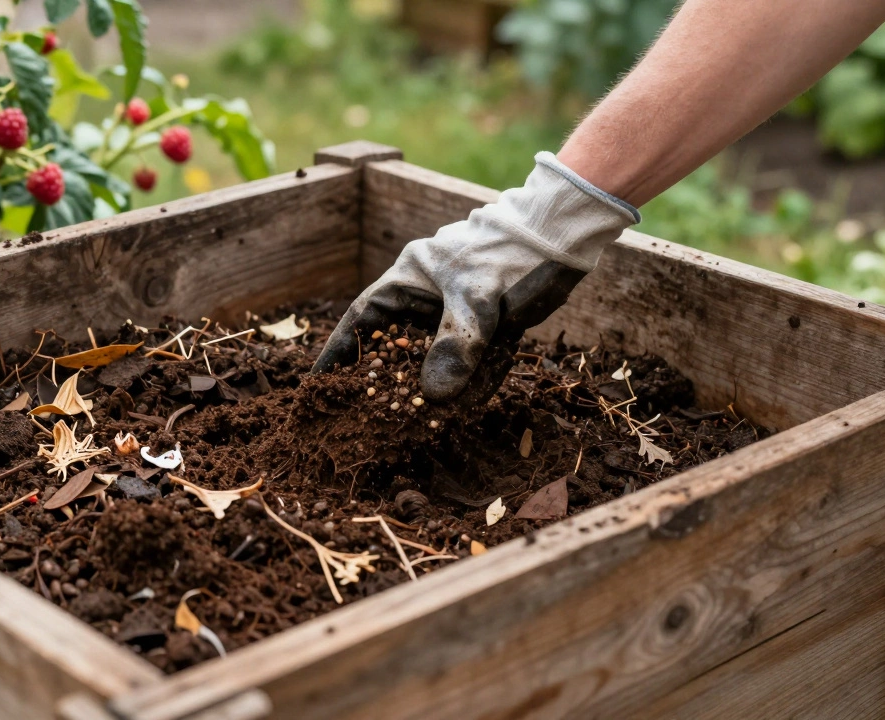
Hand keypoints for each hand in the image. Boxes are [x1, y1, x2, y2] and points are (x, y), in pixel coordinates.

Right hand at [313, 152, 638, 400]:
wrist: (566, 235)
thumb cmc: (512, 253)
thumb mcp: (478, 300)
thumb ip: (454, 345)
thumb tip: (432, 398)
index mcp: (409, 279)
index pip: (362, 319)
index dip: (339, 351)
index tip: (319, 383)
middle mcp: (426, 296)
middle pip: (393, 343)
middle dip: (379, 378)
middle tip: (360, 416)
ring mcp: (456, 310)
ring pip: (431, 355)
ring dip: (424, 385)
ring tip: (408, 422)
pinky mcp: (487, 324)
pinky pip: (468, 359)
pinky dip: (466, 382)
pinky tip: (464, 409)